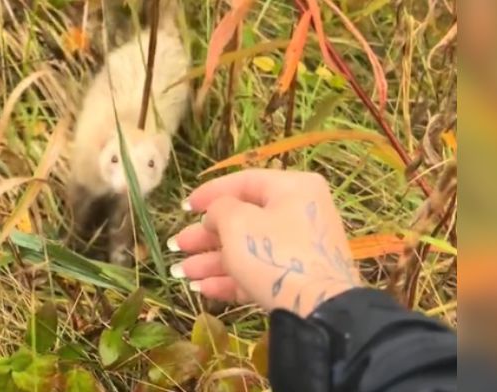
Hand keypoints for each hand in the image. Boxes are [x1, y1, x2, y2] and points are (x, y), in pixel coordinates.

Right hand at [167, 169, 360, 316]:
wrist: (318, 310)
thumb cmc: (275, 255)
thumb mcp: (238, 223)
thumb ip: (219, 209)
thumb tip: (217, 214)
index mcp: (293, 188)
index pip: (245, 181)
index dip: (211, 192)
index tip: (185, 207)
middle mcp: (300, 213)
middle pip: (244, 219)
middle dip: (206, 235)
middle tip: (177, 245)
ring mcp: (301, 249)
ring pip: (248, 249)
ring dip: (212, 260)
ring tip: (181, 272)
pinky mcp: (298, 280)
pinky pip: (259, 272)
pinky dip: (231, 278)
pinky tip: (203, 288)